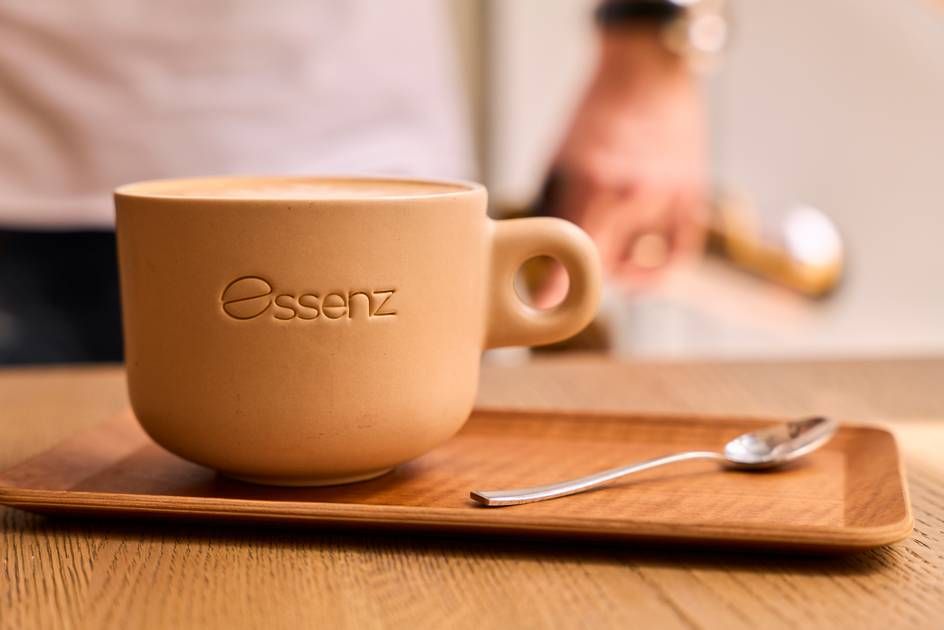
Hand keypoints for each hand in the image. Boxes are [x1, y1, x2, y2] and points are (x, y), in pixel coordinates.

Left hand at [539, 28, 707, 303]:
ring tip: (606, 271)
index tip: (544, 305)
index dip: (556, 285)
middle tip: (571, 278)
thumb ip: (553, 207)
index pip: (571, 252)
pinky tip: (643, 276)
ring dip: (620, 276)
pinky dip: (659, 273)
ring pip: (642, 266)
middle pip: (604, 265)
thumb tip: (537, 256)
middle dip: (583, 279)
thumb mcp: (561, 156)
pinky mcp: (692, 195)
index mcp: (593, 180)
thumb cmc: (595, 114)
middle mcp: (633, 192)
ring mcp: (668, 195)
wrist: (647, 70)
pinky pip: (679, 253)